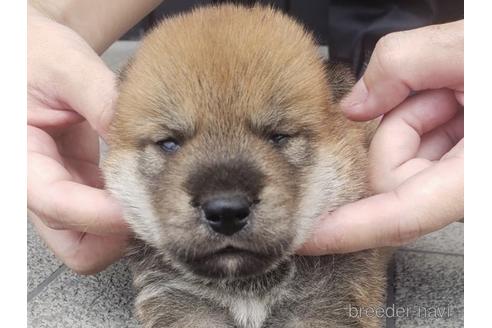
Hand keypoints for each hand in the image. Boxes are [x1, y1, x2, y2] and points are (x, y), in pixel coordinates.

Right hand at [28, 6, 128, 273]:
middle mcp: (36, 185)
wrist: (30, 54)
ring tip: (154, 197)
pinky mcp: (79, 185)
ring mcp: (60, 189)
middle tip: (151, 209)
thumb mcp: (65, 66)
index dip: (104, 213)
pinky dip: (125, 214)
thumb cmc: (36, 54)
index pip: (58, 204)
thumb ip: (99, 100)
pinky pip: (102, 219)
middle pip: (76, 247)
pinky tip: (147, 188)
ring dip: (123, 230)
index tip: (146, 204)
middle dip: (114, 237)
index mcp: (19, 158)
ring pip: (92, 241)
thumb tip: (139, 137)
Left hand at [300, 20, 462, 254]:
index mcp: (477, 176)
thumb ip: (405, 62)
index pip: (396, 216)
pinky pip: (424, 150)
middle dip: (398, 126)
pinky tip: (452, 99)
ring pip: (406, 159)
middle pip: (393, 174)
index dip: (345, 229)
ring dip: (416, 116)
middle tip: (435, 90)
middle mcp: (470, 187)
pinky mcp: (465, 167)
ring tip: (454, 89)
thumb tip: (356, 101)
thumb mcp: (474, 47)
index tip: (306, 236)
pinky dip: (426, 118)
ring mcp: (467, 179)